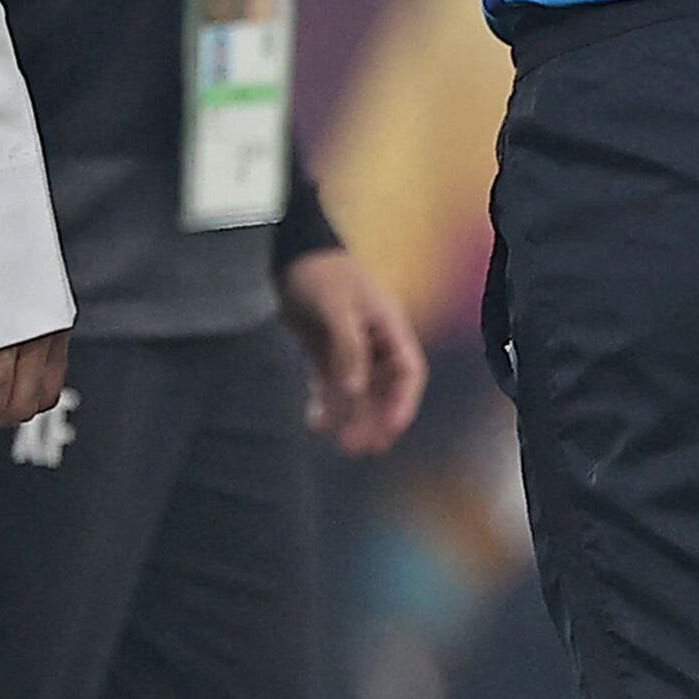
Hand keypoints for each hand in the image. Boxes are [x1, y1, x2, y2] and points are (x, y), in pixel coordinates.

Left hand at [280, 246, 429, 456]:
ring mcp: (349, 345)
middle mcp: (374, 340)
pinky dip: (324, 402)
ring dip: (350, 416)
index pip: (407, 372)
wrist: (290, 251)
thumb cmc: (322, 272)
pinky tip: (317, 423)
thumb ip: (348, 348)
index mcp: (389, 326)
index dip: (402, 403)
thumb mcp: (336, 307)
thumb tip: (355, 389)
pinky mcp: (324, 348)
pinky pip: (328, 382)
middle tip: (360, 448)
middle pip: (382, 387)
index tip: (390, 430)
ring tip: (341, 444)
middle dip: (373, 418)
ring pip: (355, 389)